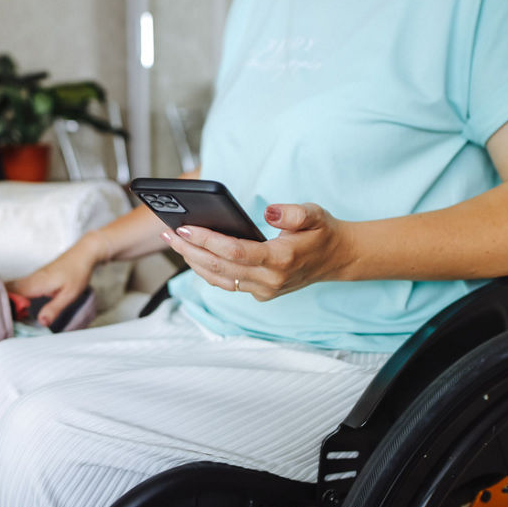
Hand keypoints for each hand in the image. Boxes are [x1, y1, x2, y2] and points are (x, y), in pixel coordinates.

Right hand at [7, 234, 105, 326]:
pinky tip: (13, 303)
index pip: (12, 294)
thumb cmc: (77, 273)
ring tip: (2, 312)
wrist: (83, 254)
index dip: (4, 305)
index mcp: (37, 284)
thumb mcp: (69, 295)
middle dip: (0, 302)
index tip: (2, 317)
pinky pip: (18, 285)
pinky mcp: (36, 276)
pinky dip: (12, 293)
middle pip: (8, 290)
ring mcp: (33, 276)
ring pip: (11, 286)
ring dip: (5, 297)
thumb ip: (54, 309)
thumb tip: (41, 322)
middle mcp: (31, 279)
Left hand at [163, 203, 350, 300]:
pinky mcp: (261, 294)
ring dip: (193, 262)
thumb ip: (293, 212)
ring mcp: (265, 291)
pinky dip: (207, 271)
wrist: (338, 258)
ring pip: (219, 279)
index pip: (235, 252)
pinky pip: (227, 284)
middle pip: (220, 267)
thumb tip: (268, 212)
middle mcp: (270, 280)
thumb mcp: (314, 214)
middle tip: (169, 233)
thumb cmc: (322, 231)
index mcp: (281, 259)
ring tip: (174, 242)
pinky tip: (192, 255)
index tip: (186, 228)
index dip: (208, 240)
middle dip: (191, 250)